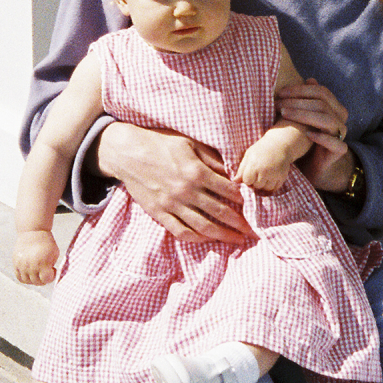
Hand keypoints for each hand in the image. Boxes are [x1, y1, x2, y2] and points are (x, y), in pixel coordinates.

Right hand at [14, 231, 58, 284]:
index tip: (53, 269)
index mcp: (42, 262)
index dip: (51, 277)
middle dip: (43, 279)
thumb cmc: (46, 243)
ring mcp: (22, 265)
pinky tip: (31, 272)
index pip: (46, 280)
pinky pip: (19, 277)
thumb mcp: (55, 253)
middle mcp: (31, 265)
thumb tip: (48, 277)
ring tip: (38, 271)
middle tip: (45, 270)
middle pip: (37, 282)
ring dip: (34, 279)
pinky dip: (25, 278)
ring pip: (27, 281)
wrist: (33, 231)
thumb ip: (52, 266)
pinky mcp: (16, 263)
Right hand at [95, 123, 251, 243]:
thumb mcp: (190, 143)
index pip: (228, 190)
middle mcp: (186, 191)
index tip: (255, 206)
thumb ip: (212, 158)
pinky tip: (209, 239)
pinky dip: (197, 237)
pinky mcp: (159, 213)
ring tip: (237, 240)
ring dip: (222, 235)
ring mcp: (171, 204)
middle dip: (239, 223)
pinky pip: (181, 231)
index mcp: (196, 172)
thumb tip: (234, 170)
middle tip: (254, 231)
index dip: (244, 200)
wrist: (127, 152)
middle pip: (219, 212)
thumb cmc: (160, 143)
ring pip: (203, 226)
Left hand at [236, 142, 289, 192]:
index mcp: (254, 165)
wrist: (279, 144)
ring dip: (265, 184)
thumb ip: (241, 169)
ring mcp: (274, 175)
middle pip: (256, 186)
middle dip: (256, 181)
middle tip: (260, 172)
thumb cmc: (261, 149)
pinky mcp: (282, 177)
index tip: (251, 172)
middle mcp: (264, 172)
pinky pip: (275, 188)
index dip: (248, 178)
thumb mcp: (248, 155)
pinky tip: (272, 177)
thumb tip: (235, 181)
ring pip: (266, 188)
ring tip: (266, 174)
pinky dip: (272, 185)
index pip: (247, 181)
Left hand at [276, 78, 354, 192]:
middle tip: (278, 105)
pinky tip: (307, 134)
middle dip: (297, 102)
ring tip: (285, 116)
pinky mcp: (340, 150)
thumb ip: (306, 99)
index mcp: (334, 106)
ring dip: (304, 115)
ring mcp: (342, 134)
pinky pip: (335, 142)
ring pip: (328, 119)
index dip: (300, 90)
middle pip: (322, 104)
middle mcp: (340, 118)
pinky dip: (321, 137)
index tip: (280, 93)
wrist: (311, 165)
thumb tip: (309, 78)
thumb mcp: (303, 116)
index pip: (321, 91)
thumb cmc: (304, 138)